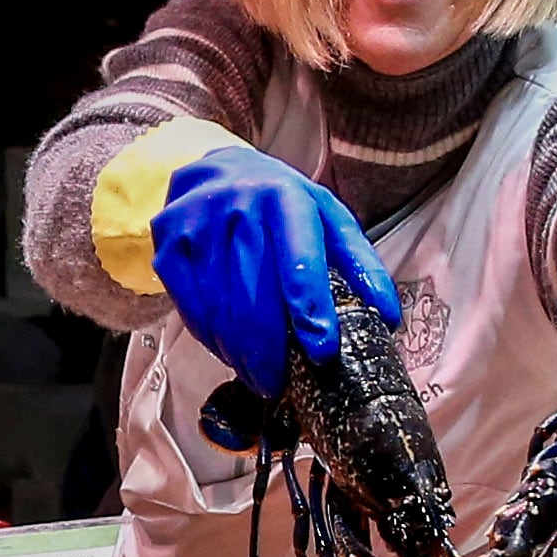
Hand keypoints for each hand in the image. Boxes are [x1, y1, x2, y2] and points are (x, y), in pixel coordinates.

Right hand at [147, 144, 408, 397]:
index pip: (299, 260)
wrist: (215, 171)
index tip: (321, 350)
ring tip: (255, 374)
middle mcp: (237, 208)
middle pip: (253, 297)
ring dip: (239, 353)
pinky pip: (191, 310)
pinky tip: (229, 349)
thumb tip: (387, 316)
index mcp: (285, 199)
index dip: (310, 308)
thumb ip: (358, 263)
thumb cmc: (280, 205)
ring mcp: (196, 227)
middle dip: (268, 352)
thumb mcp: (327, 218)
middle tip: (277, 384)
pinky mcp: (168, 247)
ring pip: (218, 311)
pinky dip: (212, 339)